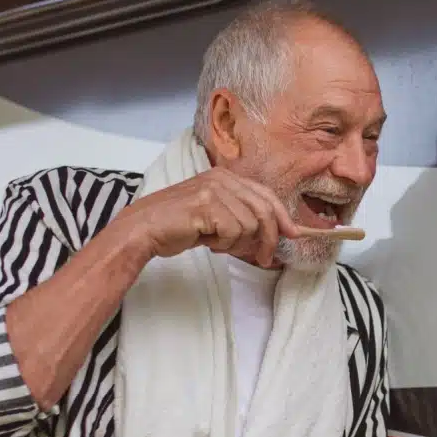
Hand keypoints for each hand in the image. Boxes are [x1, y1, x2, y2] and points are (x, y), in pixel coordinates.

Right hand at [120, 167, 302, 265]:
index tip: (292, 235)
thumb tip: (275, 233)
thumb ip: (242, 216)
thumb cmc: (178, 226)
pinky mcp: (207, 205)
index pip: (265, 195)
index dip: (282, 217)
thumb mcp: (214, 215)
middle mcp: (222, 178)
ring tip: (215, 242)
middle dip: (268, 239)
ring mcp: (214, 190)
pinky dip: (223, 244)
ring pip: (249, 225)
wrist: (144, 230)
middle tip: (263, 259)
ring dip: (235, 243)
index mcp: (225, 176)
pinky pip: (233, 232)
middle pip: (264, 211)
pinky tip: (206, 241)